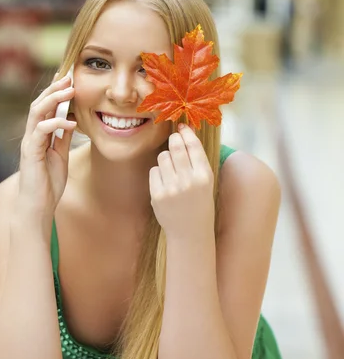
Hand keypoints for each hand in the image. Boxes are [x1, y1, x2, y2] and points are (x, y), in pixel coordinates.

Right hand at [18, 73, 76, 216]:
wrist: (38, 206)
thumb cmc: (48, 183)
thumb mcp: (61, 156)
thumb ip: (63, 138)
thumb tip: (70, 120)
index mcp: (39, 135)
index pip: (45, 107)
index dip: (55, 91)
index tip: (68, 78)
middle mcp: (32, 135)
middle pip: (39, 104)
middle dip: (54, 88)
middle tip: (69, 77)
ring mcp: (29, 142)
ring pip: (36, 112)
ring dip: (53, 99)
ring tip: (69, 91)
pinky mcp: (30, 152)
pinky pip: (41, 131)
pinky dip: (55, 123)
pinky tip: (70, 122)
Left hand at [149, 124, 214, 239]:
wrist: (190, 231)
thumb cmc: (199, 202)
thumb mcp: (205, 181)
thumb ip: (197, 159)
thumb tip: (185, 131)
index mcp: (204, 176)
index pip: (193, 145)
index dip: (186, 132)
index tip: (182, 127)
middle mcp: (188, 181)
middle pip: (175, 146)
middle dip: (174, 140)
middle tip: (174, 142)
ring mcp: (171, 188)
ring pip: (162, 156)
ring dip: (166, 159)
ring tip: (172, 170)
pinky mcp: (157, 195)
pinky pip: (154, 170)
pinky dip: (158, 173)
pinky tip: (165, 183)